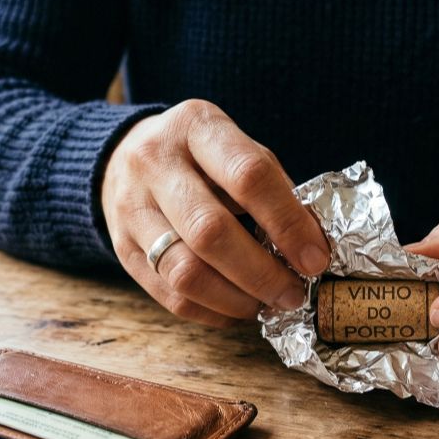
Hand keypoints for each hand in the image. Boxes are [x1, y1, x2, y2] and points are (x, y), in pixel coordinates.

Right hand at [101, 99, 329, 326]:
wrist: (123, 155)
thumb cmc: (199, 156)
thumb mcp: (236, 148)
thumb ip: (272, 187)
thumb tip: (311, 247)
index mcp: (196, 127)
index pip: (247, 176)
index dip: (287, 222)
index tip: (315, 257)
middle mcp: (154, 163)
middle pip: (210, 231)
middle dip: (262, 272)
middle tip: (294, 293)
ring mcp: (131, 208)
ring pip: (185, 272)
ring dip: (236, 299)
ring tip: (267, 304)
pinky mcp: (122, 248)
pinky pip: (169, 295)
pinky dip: (212, 310)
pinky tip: (237, 308)